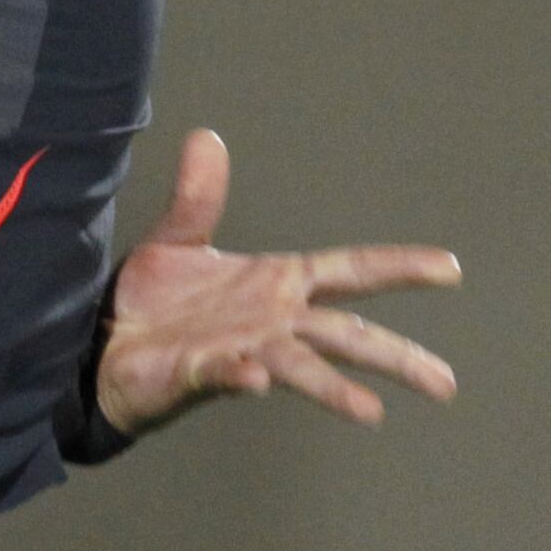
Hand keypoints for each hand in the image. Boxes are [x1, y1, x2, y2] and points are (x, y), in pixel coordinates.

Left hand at [94, 130, 459, 437]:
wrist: (100, 345)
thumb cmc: (151, 301)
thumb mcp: (177, 239)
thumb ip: (199, 196)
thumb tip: (206, 138)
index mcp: (279, 285)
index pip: (351, 271)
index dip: (400, 267)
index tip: (450, 269)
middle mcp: (273, 322)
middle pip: (347, 335)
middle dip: (397, 356)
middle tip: (447, 385)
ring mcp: (242, 351)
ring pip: (301, 367)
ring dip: (335, 388)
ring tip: (372, 411)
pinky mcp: (199, 373)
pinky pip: (225, 375)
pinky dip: (242, 377)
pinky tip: (259, 381)